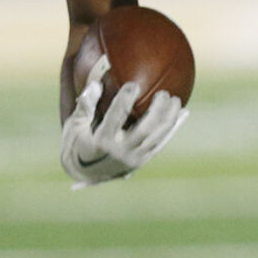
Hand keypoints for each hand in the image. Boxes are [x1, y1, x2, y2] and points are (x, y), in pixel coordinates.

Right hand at [60, 57, 187, 187]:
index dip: (125, 100)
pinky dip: (173, 128)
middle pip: (144, 129)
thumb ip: (85, 106)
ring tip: (175, 99)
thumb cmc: (78, 142)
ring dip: (169, 118)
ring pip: (157, 137)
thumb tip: (96, 85)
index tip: (134, 84)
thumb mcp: (74, 125)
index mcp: (101, 141)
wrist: (83, 172)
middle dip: (157, 110)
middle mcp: (120, 152)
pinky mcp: (142, 161)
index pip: (115, 118)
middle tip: (163, 93)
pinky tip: (184, 113)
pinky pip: (161, 143)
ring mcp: (133, 158)